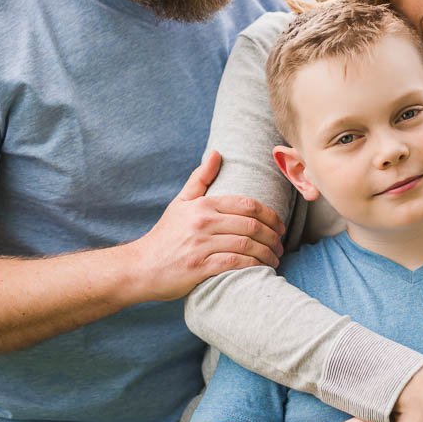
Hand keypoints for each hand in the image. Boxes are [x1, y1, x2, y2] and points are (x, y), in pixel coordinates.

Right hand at [128, 150, 285, 300]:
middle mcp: (203, 223)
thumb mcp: (180, 203)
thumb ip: (200, 179)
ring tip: (275, 258)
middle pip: (251, 225)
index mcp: (202, 205)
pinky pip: (234, 263)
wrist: (141, 267)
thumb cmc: (165, 235)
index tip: (280, 226)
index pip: (247, 205)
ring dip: (267, 252)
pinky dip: (253, 265)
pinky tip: (261, 268)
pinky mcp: (199, 267)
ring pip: (246, 245)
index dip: (270, 215)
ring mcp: (200, 245)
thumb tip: (216, 153)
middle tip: (281, 244)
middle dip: (273, 236)